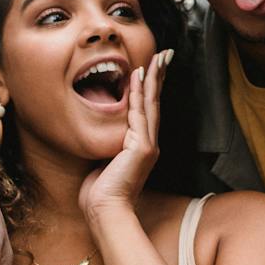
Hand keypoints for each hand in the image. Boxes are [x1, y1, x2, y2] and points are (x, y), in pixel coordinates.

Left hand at [80, 49, 171, 216]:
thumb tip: (99, 135)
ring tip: (157, 57)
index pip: (148, 111)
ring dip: (154, 78)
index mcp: (141, 147)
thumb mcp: (104, 163)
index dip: (151, 89)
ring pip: (151, 104)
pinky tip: (139, 75)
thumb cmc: (101, 193)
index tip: (153, 68)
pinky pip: (139, 114)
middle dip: (160, 77)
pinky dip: (139, 93)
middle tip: (165, 54)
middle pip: (156, 103)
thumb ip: (107, 146)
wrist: (106, 210)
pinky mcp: (142, 148)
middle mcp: (149, 144)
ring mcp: (148, 145)